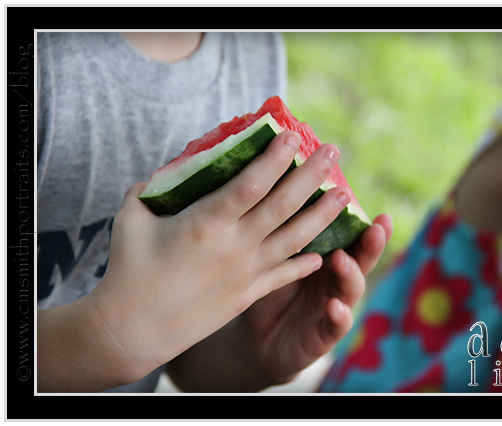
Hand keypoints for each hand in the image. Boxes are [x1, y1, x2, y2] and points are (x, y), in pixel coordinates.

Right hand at [82, 131, 350, 384]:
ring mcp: (245, 273)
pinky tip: (322, 253)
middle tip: (334, 151)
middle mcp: (234, 246)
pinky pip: (284, 275)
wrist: (133, 331)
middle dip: (311, 175)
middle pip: (282, 205)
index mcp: (205, 223)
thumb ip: (151, 190)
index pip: (250, 184)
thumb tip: (167, 173)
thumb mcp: (132, 220)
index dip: (274, 158)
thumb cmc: (128, 271)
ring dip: (323, 215)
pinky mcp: (247, 295)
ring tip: (345, 195)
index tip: (293, 135)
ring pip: (294, 239)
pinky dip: (304, 263)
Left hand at [243, 213, 392, 385]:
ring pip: (352, 288)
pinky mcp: (324, 334)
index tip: (380, 212)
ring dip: (351, 273)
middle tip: (378, 227)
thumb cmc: (269, 290)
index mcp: (328, 257)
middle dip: (372, 244)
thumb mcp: (276, 258)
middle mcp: (337, 280)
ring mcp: (334, 306)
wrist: (258, 339)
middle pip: (362, 259)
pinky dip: (339, 315)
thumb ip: (285, 231)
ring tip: (342, 259)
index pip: (353, 238)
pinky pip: (337, 324)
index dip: (367, 225)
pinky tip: (335, 307)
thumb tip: (278, 189)